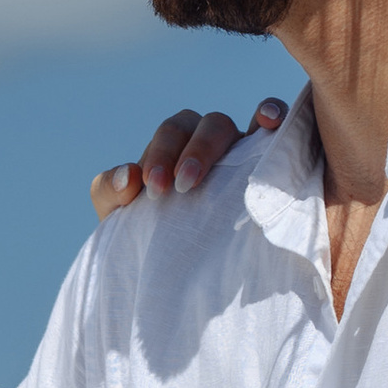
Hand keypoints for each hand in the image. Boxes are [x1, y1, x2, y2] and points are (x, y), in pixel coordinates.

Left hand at [91, 95, 288, 222]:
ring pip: (241, 125)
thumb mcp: (117, 215)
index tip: (155, 190)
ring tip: (232, 161)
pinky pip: (276, 131)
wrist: (174, 271)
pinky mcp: (268, 167)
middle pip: (209, 125)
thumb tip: (129, 176)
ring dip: (234, 143)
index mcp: (176, 144)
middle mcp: (210, 142)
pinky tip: (271, 123)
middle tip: (183, 187)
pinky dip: (274, 117)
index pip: (173, 133)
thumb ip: (110, 190)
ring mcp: (242, 153)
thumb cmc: (145, 235)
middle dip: (195, 152)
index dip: (163, 154)